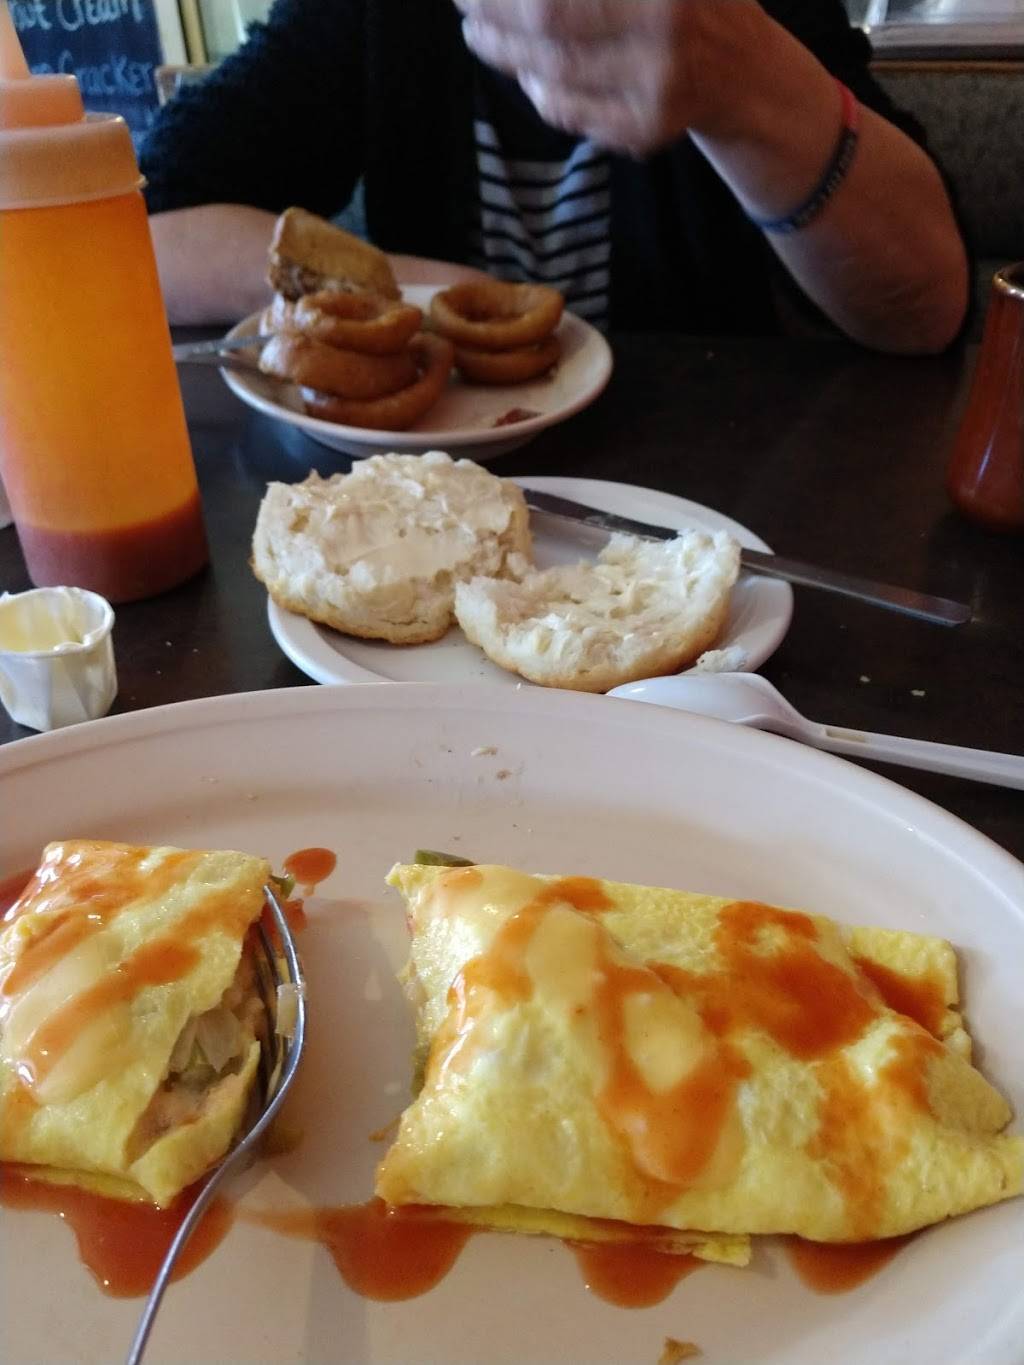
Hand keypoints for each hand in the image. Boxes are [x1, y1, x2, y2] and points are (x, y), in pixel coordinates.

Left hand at [456, 0, 760, 155]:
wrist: (745, 72)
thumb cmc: (687, 2)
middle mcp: (666, 23)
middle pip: (549, 17)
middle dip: (494, 10)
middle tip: (465, 1)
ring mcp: (656, 83)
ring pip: (554, 69)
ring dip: (505, 53)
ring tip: (480, 35)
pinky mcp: (646, 129)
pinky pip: (570, 111)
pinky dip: (540, 91)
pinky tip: (527, 72)